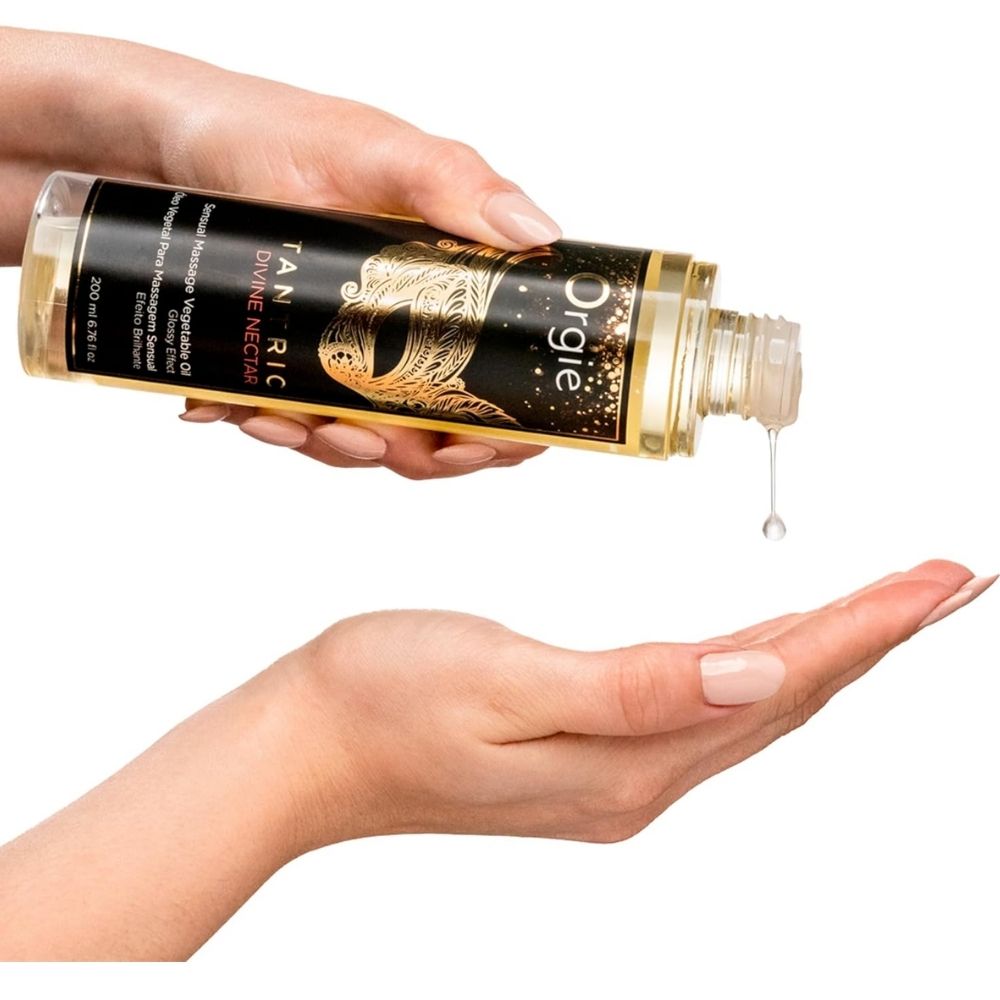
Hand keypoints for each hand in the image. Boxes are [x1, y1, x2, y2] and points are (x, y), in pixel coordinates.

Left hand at [1, 28, 554, 477]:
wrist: (172, 142)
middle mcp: (404, 327)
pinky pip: (298, 422)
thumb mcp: (375, 151)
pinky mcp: (288, 367)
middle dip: (422, 454)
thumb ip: (454, 184)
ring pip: (368, 437)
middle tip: (388, 442)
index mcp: (447, 284)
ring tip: (310, 425)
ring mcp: (346, 353)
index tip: (499, 441)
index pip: (503, 372)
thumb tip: (538, 234)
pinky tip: (254, 413)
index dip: (513, 422)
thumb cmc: (278, 133)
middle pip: (440, 425)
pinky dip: (280, 428)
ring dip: (344, 448)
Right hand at [281, 560, 993, 846]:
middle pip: (787, 697)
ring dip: (829, 651)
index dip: (870, 625)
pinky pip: (704, 708)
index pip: (781, 680)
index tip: (948, 579)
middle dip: (876, 636)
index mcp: (628, 758)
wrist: (304, 749)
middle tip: (951, 581)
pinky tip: (773, 649)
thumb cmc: (382, 700)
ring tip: (889, 609)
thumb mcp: (503, 682)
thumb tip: (755, 675)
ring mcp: (614, 774)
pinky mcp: (588, 756)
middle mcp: (639, 777)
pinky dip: (760, 669)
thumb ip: (634, 689)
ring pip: (753, 704)